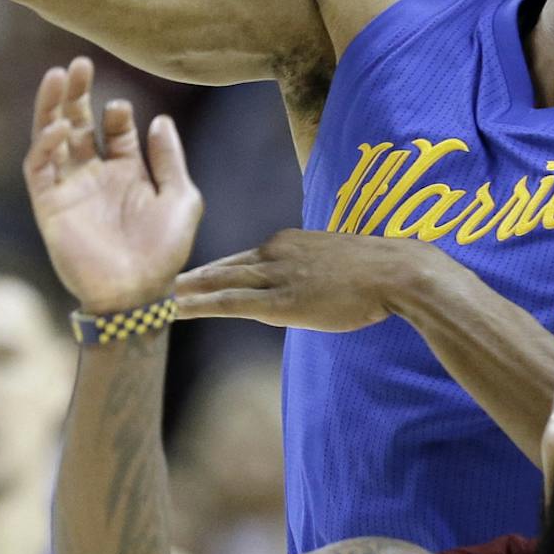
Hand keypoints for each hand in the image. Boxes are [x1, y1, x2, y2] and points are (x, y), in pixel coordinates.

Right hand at [24, 58, 201, 314]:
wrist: (137, 294)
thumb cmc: (164, 252)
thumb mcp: (181, 199)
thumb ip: (170, 159)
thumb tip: (159, 119)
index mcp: (127, 174)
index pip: (115, 131)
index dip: (117, 113)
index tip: (122, 107)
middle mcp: (95, 177)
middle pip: (79, 124)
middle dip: (78, 94)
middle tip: (80, 64)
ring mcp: (70, 189)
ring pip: (52, 138)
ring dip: (53, 107)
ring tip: (58, 76)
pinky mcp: (49, 205)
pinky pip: (39, 168)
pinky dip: (44, 145)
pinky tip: (58, 128)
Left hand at [176, 229, 422, 331]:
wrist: (397, 271)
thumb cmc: (381, 273)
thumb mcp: (338, 266)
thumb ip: (313, 275)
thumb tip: (302, 295)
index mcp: (290, 243)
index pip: (246, 259)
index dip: (218, 271)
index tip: (196, 277)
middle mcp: (276, 253)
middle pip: (225, 266)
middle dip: (191, 276)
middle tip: (159, 279)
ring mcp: (276, 275)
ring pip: (219, 281)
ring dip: (186, 290)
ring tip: (156, 296)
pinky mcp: (279, 301)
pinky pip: (229, 302)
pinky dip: (200, 305)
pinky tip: (176, 310)